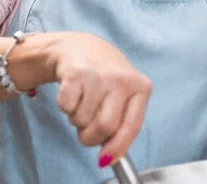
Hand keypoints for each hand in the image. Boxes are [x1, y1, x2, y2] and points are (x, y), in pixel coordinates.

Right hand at [49, 32, 151, 167]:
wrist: (83, 47)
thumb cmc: (106, 77)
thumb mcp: (124, 95)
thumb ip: (122, 124)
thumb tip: (109, 158)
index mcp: (141, 87)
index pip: (131, 126)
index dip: (117, 147)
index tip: (105, 160)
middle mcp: (122, 79)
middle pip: (105, 127)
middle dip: (91, 137)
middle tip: (87, 131)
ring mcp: (99, 75)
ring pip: (82, 120)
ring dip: (77, 119)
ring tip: (83, 102)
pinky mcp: (76, 73)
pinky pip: (66, 107)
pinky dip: (65, 107)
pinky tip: (74, 92)